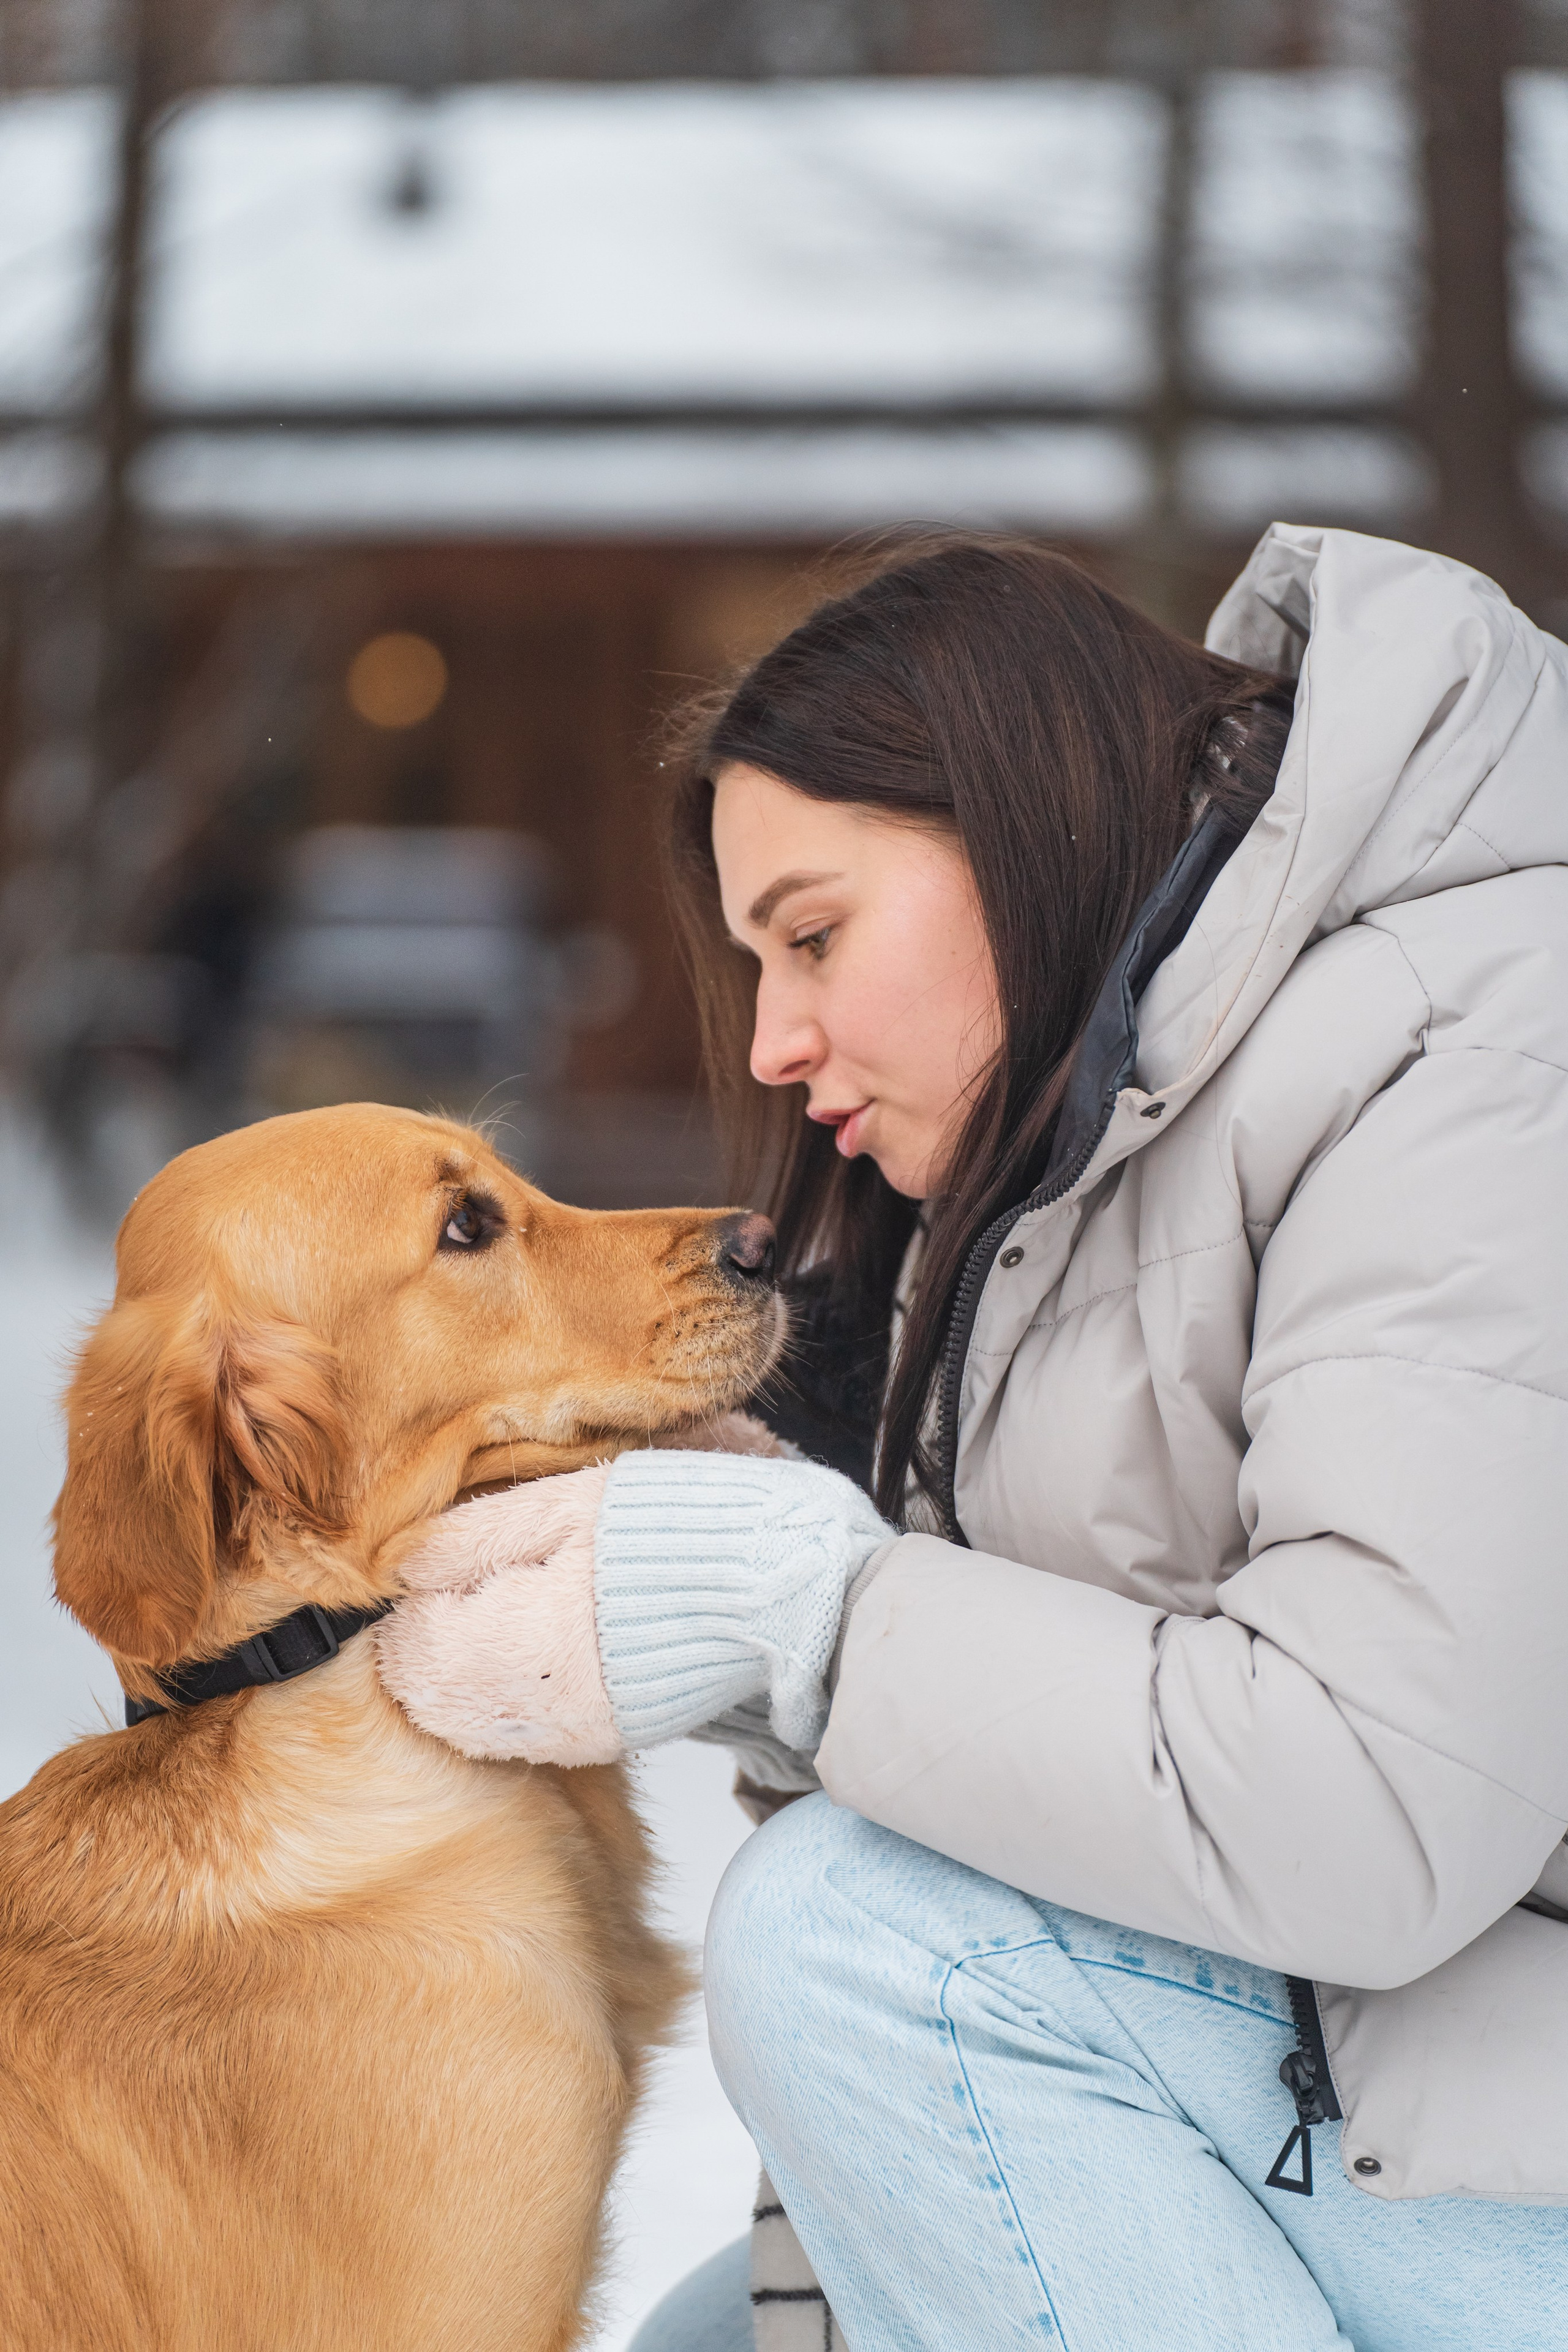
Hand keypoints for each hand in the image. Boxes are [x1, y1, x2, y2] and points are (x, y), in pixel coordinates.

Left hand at [378, 1437, 894, 1768]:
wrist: (790, 1593)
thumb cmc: (687, 1526)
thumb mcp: (577, 1500)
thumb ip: (484, 1533)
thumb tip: (402, 1560)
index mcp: (517, 1634)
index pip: (413, 1647)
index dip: (415, 1603)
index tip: (437, 1566)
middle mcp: (537, 1702)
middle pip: (436, 1695)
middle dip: (437, 1643)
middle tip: (463, 1590)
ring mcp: (574, 1729)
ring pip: (478, 1718)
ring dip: (472, 1673)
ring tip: (505, 1616)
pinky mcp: (610, 1737)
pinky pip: (532, 1731)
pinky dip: (519, 1694)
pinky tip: (546, 1650)